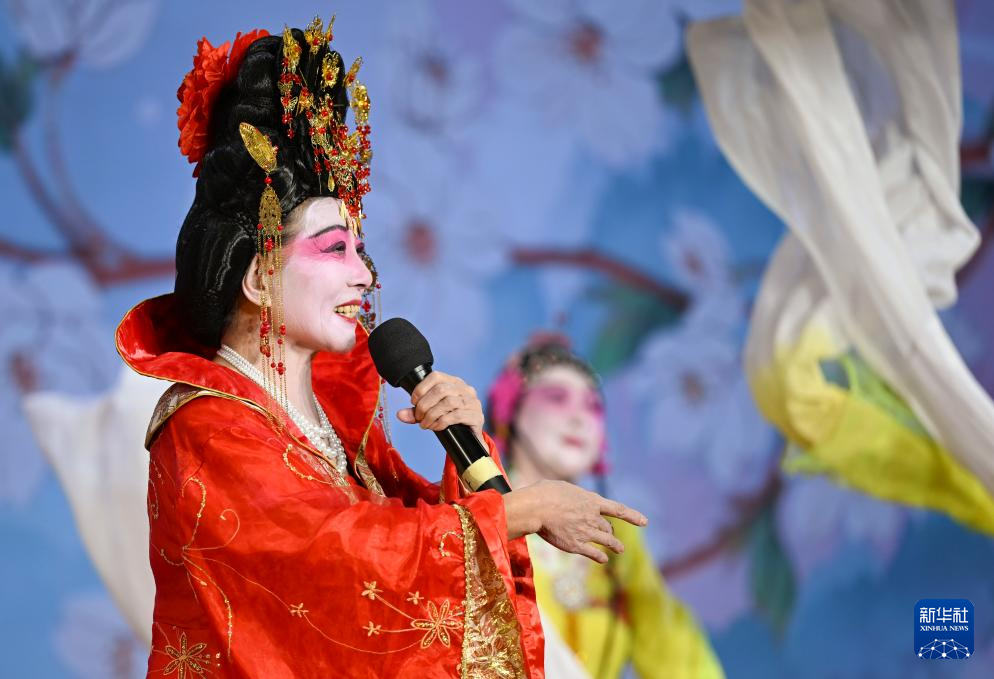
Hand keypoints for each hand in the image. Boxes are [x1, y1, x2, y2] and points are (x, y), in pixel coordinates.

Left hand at [396, 371, 484, 441]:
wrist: (469, 439)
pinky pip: (456, 416)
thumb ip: (416, 413)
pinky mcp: (476, 416)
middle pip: (441, 390)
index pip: (436, 376)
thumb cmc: (450, 421)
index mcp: (454, 382)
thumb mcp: (431, 414)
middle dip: (424, 405)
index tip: (414, 402)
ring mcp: (472, 402)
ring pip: (448, 402)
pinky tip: (436, 427)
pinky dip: (441, 422)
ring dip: (431, 415)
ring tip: (425, 424)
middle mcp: (465, 389)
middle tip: (418, 418)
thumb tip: (399, 415)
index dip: (421, 388)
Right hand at [503, 480, 647, 563]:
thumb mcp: (564, 487)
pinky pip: (594, 553)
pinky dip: (601, 557)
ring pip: (607, 541)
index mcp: (592, 501)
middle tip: (610, 534)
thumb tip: (571, 497)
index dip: (633, 516)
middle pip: (608, 527)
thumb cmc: (545, 493)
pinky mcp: (576, 546)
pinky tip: (603, 558)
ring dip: (615, 546)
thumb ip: (573, 495)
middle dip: (610, 531)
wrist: (536, 507)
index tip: (644, 522)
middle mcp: (593, 518)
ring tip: (620, 549)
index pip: (618, 510)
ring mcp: (586, 532)